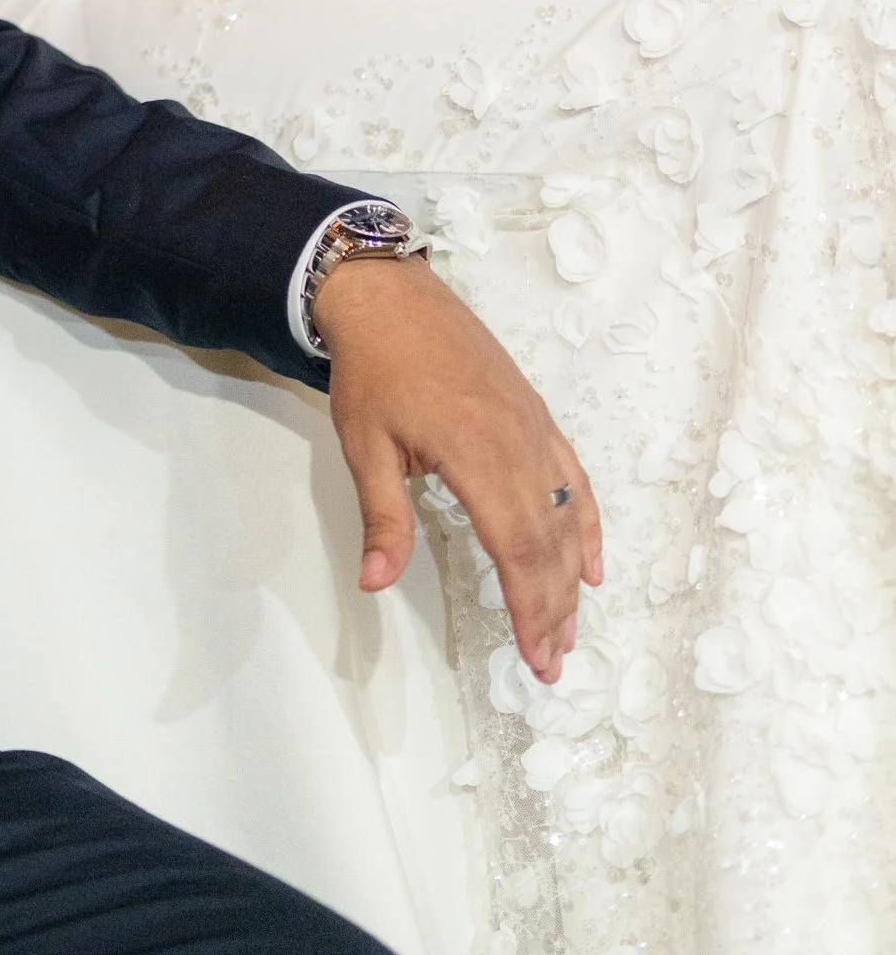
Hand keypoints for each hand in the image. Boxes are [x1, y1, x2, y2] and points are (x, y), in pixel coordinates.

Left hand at [316, 251, 602, 681]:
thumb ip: (382, 517)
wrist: (388, 293)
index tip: (535, 655)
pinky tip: (590, 564)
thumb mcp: (364, 444)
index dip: (530, 606)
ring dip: (571, 576)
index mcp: (475, 452)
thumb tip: (376, 583)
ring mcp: (533, 426)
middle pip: (548, 540)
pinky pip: (574, 478)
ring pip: (566, 514)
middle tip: (553, 662)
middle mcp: (517, 442)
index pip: (516, 546)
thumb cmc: (371, 368)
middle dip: (553, 607)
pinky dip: (586, 523)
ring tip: (569, 629)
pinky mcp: (537, 414)